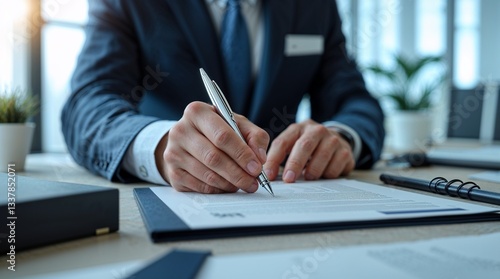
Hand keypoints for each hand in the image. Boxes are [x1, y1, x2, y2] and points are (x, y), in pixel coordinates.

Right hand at [155, 101, 269, 193]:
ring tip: (243, 184)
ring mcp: (173, 153)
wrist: (188, 140)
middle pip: (214, 158)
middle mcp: (180, 130)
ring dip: (230, 184)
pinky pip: (200, 187)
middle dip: (238, 174)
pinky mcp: (173, 173)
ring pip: (208, 175)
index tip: (256, 168)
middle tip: (253, 182)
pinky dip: (218, 190)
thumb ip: (254, 137)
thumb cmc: (217, 130)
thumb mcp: (238, 125)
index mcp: (197, 112)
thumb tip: (259, 158)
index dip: (242, 154)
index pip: (222, 136)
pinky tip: (227, 186)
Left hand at [264, 119, 354, 181]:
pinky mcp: (345, 152)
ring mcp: (333, 139)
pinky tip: (324, 174)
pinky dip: (327, 175)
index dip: (274, 159)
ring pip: (321, 157)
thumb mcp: (293, 146)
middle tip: (289, 179)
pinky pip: (335, 167)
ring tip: (308, 177)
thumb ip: (280, 157)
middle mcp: (316, 130)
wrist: (337, 140)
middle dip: (295, 164)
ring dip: (312, 171)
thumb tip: (268, 176)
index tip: (268, 174)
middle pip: (304, 146)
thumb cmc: (309, 147)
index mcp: (298, 128)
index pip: (282, 142)